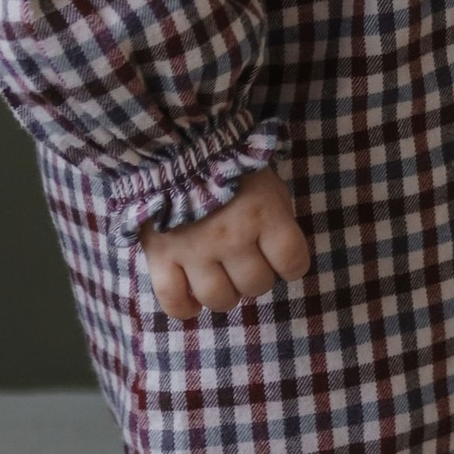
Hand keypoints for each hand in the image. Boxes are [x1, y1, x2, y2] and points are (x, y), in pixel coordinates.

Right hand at [140, 164, 311, 320]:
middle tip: (246, 262)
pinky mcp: (161, 257)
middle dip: (256, 277)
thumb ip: (276, 214)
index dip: (291, 265)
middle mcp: (231, 236)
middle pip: (255, 284)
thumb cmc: (228, 163)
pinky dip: (184, 308)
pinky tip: (192, 300)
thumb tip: (280, 253)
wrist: (172, 145)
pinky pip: (173, 301)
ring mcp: (194, 250)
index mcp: (262, 213)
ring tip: (220, 277)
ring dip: (225, 294)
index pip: (292, 261)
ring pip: (218, 298)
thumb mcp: (265, 181)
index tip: (283, 260)